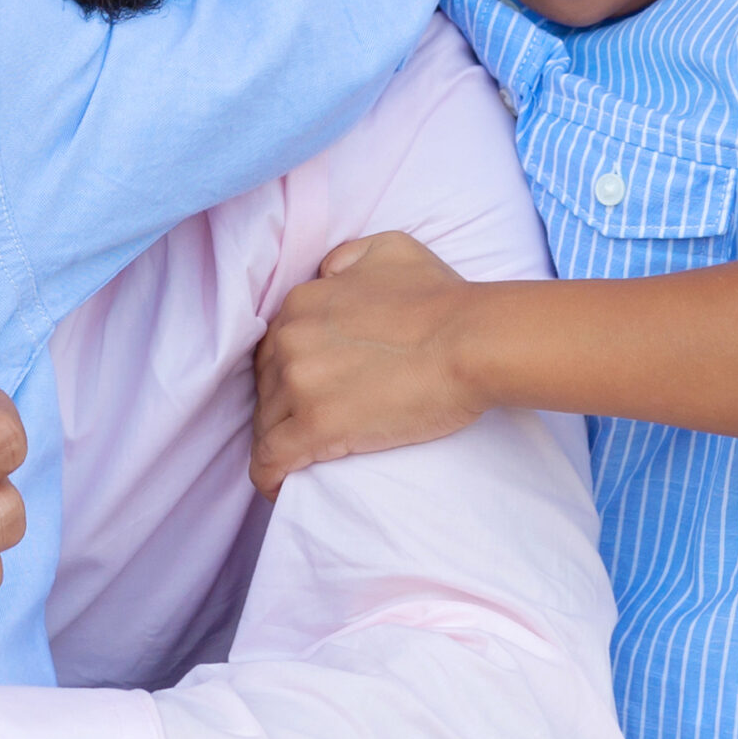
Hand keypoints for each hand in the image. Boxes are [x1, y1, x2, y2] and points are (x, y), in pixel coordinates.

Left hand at [250, 232, 491, 499]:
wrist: (472, 341)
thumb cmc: (443, 298)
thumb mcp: (389, 250)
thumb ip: (347, 259)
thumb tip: (327, 276)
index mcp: (302, 302)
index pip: (276, 346)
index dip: (292, 371)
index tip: (312, 390)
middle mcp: (290, 338)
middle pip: (266, 384)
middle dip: (283, 406)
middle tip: (314, 426)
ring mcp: (300, 383)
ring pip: (265, 423)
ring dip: (280, 441)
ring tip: (304, 459)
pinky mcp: (316, 427)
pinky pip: (269, 460)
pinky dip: (269, 476)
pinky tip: (280, 488)